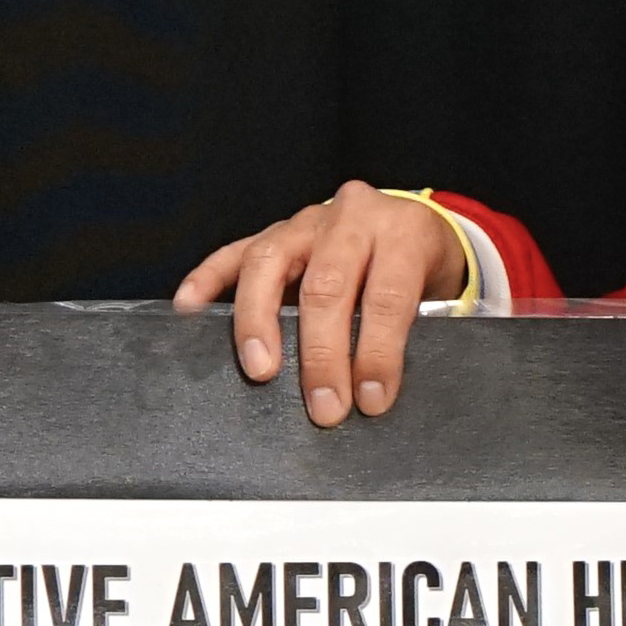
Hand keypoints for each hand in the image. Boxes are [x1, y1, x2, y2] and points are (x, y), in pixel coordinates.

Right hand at [172, 180, 463, 427]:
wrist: (410, 226)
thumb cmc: (420, 272)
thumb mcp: (435, 295)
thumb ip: (407, 333)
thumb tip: (375, 397)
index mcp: (403, 234)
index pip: (387, 295)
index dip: (378, 351)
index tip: (371, 399)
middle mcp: (352, 219)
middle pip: (328, 284)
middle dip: (322, 353)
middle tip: (324, 406)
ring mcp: (306, 223)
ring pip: (271, 262)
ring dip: (261, 321)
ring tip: (260, 369)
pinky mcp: (272, 232)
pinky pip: (233, 253)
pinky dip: (207, 280)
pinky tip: (189, 307)